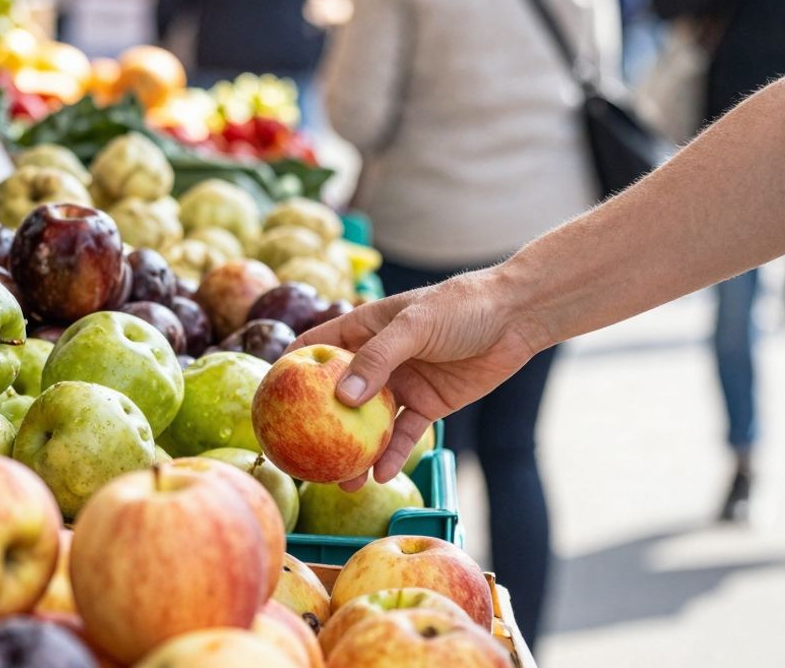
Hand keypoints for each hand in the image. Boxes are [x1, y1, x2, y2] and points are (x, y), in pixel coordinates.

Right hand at [287, 270, 552, 488]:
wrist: (516, 317)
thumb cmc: (461, 307)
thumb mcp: (414, 326)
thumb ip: (378, 359)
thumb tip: (341, 397)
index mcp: (363, 329)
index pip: (316, 347)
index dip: (290, 369)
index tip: (268, 397)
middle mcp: (377, 359)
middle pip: (338, 394)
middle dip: (319, 422)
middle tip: (300, 450)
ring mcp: (401, 384)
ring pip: (368, 423)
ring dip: (354, 449)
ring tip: (339, 478)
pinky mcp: (427, 405)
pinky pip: (403, 435)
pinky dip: (391, 455)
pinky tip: (378, 474)